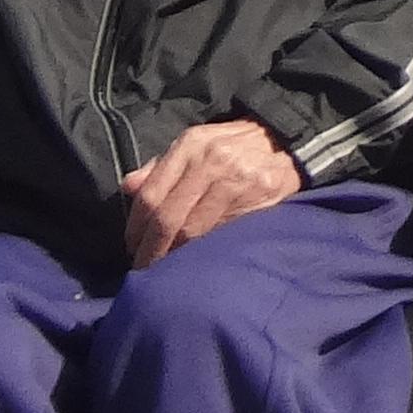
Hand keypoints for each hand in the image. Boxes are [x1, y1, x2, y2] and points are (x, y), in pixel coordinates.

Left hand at [122, 114, 303, 263]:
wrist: (284, 142)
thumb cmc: (231, 148)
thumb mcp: (195, 147)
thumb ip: (160, 168)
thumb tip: (128, 187)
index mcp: (189, 145)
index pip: (151, 195)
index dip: (136, 229)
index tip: (132, 248)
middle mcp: (209, 161)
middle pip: (167, 217)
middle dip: (151, 250)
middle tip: (144, 270)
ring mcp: (234, 180)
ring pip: (192, 231)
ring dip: (174, 256)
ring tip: (167, 270)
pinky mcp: (256, 196)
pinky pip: (220, 234)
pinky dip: (203, 252)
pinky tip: (196, 261)